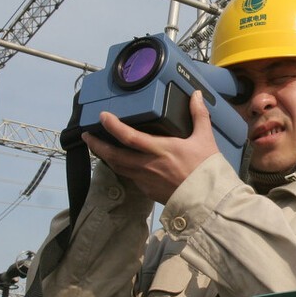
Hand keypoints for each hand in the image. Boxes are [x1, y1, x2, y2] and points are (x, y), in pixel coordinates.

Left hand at [81, 91, 219, 203]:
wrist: (208, 201)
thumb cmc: (206, 170)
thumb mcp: (205, 139)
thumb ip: (199, 115)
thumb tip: (197, 95)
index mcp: (161, 150)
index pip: (130, 137)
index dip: (113, 126)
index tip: (103, 116)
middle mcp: (148, 165)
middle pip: (115, 156)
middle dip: (97, 145)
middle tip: (87, 135)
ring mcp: (146, 180)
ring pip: (119, 168)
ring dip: (106, 157)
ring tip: (98, 148)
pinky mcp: (148, 191)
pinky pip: (130, 178)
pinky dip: (122, 168)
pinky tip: (122, 163)